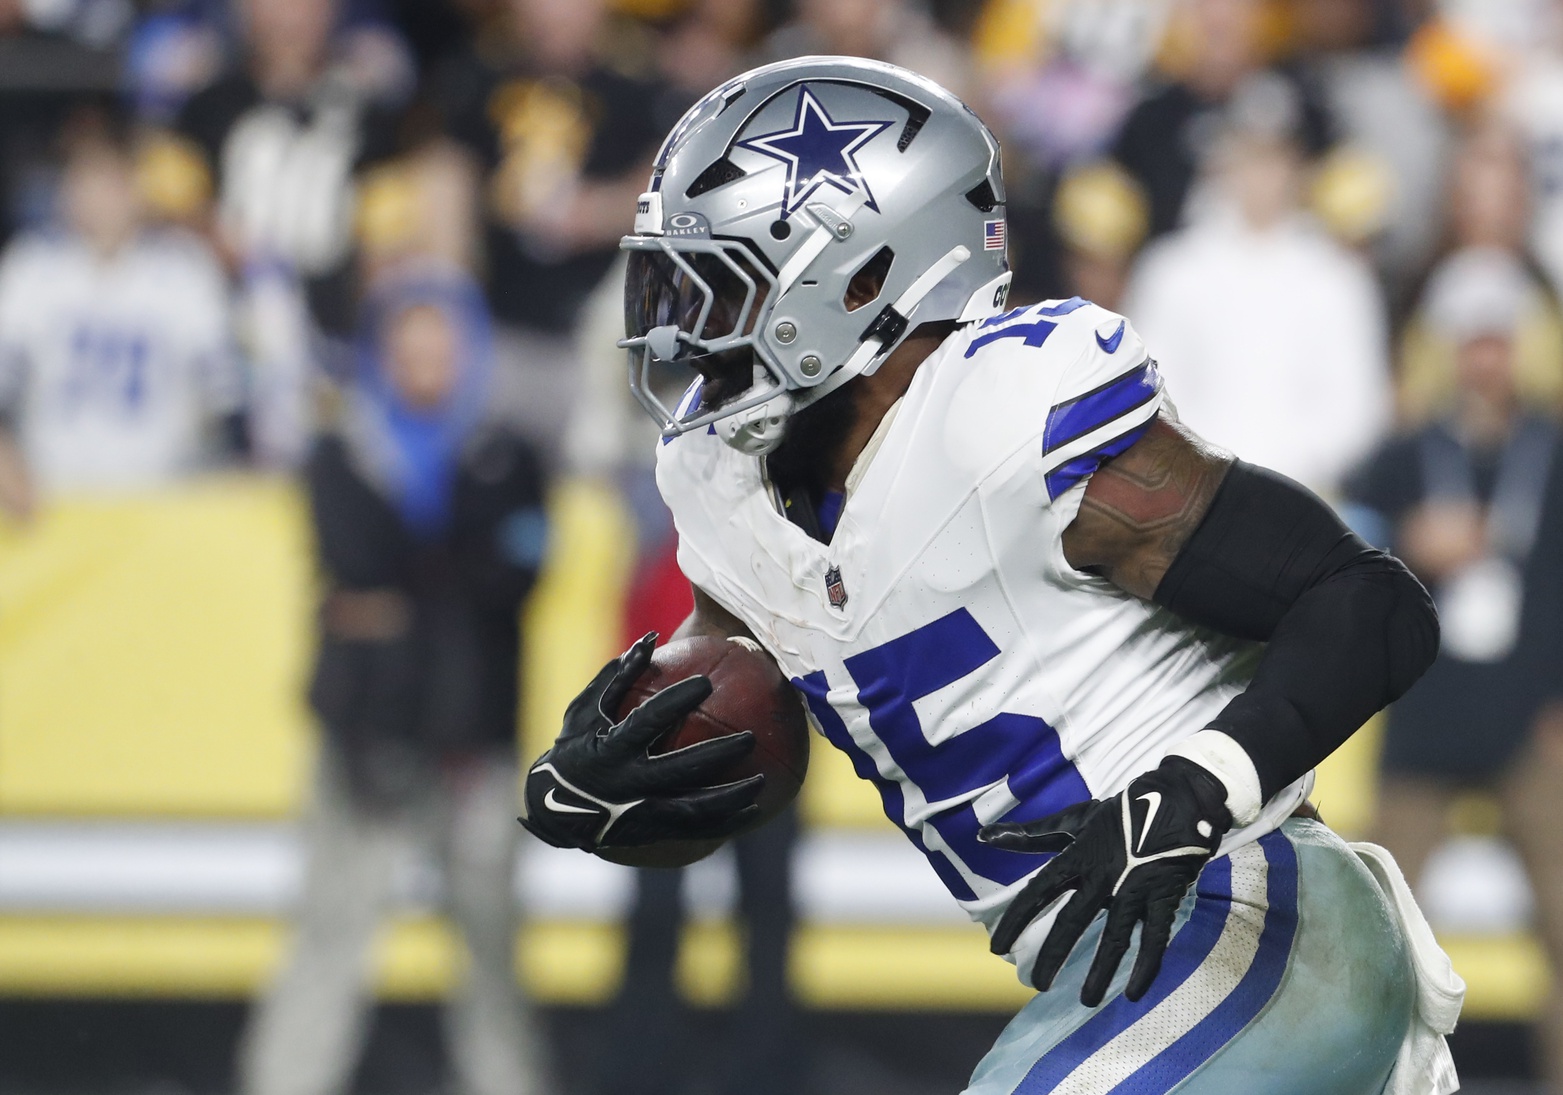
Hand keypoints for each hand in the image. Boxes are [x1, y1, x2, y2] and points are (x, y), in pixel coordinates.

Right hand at [519, 632, 762, 851]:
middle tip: (751, 737)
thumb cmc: (575, 747)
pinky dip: (725, 823)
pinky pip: (694, 830)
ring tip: (763, 781)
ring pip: (695, 808)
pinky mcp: (651, 831)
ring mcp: (641, 812)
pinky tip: (753, 812)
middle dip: (719, 753)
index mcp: (611, 748)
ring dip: (731, 796)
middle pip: (682, 768)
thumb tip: (650, 639)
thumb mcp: (585, 710)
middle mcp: (628, 783)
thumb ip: (617, 676)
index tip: (705, 682)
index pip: (648, 722)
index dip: (675, 702)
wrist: (556, 810)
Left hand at [979, 757, 1231, 1006]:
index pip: (1038, 892)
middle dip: (1053, 955)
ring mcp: (1135, 887)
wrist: (1178, 798)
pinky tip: (1132, 992)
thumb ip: (1031, 834)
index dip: (1017, 921)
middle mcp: (1102, 875)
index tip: (997, 949)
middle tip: (1038, 985)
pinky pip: (1154, 938)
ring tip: (1086, 1001)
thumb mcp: (1074, 819)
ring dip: (1100, 972)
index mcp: (1077, 856)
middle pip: (1072, 921)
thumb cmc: (1121, 812)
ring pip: (1114, 937)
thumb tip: (983, 836)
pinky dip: (1145, 967)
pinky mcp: (1164, 896)